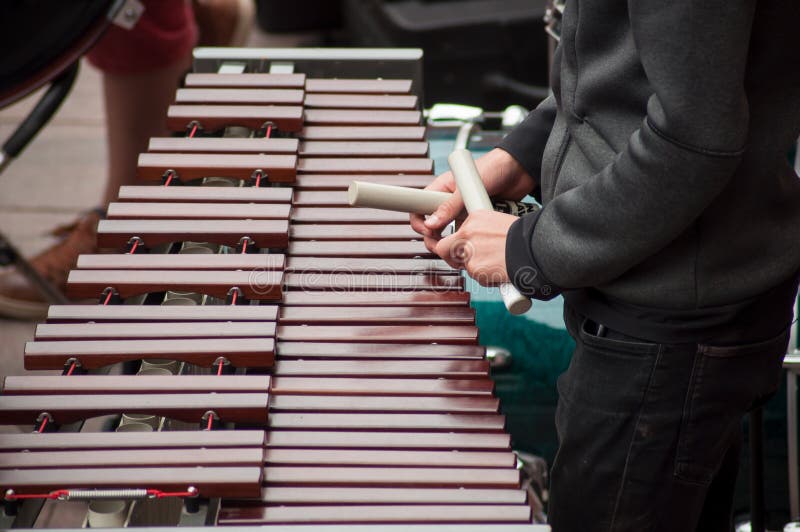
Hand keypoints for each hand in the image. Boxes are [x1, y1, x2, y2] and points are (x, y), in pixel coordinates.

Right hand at [410, 148, 535, 252]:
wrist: (519, 170)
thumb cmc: (493, 168)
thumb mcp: (466, 188)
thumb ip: (449, 206)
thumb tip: (431, 224)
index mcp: (441, 189)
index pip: (419, 208)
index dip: (420, 223)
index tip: (429, 232)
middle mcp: (449, 201)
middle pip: (433, 226)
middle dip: (435, 239)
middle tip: (443, 248)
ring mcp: (463, 211)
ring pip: (451, 232)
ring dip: (454, 242)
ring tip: (460, 248)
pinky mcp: (476, 219)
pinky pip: (468, 233)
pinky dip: (470, 240)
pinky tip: (475, 243)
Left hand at [434, 210, 517, 285]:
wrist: (534, 249)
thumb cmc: (524, 238)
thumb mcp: (499, 224)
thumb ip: (483, 233)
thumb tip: (478, 245)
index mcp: (474, 218)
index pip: (456, 233)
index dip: (459, 245)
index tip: (463, 249)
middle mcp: (467, 232)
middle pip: (443, 248)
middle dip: (450, 258)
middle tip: (462, 263)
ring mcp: (468, 251)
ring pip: (463, 265)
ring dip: (476, 268)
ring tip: (496, 264)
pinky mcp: (474, 267)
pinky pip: (476, 276)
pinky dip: (486, 277)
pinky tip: (500, 270)